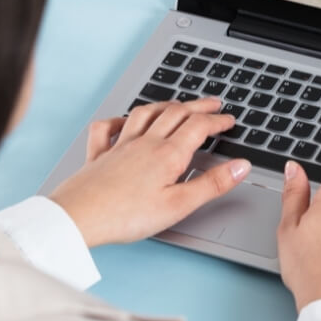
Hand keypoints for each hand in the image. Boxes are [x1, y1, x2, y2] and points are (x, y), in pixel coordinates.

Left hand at [48, 97, 249, 246]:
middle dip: (198, 105)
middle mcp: (145, 143)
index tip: (230, 120)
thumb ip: (212, 184)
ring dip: (165, 105)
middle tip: (213, 103)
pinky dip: (118, 119)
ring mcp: (120, 146)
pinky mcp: (98, 155)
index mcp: (167, 154)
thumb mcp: (179, 205)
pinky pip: (107, 128)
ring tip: (177, 104)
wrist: (80, 217)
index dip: (217, 120)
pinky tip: (123, 121)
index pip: (198, 126)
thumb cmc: (127, 215)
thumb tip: (241, 167)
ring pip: (145, 113)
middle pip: (175, 113)